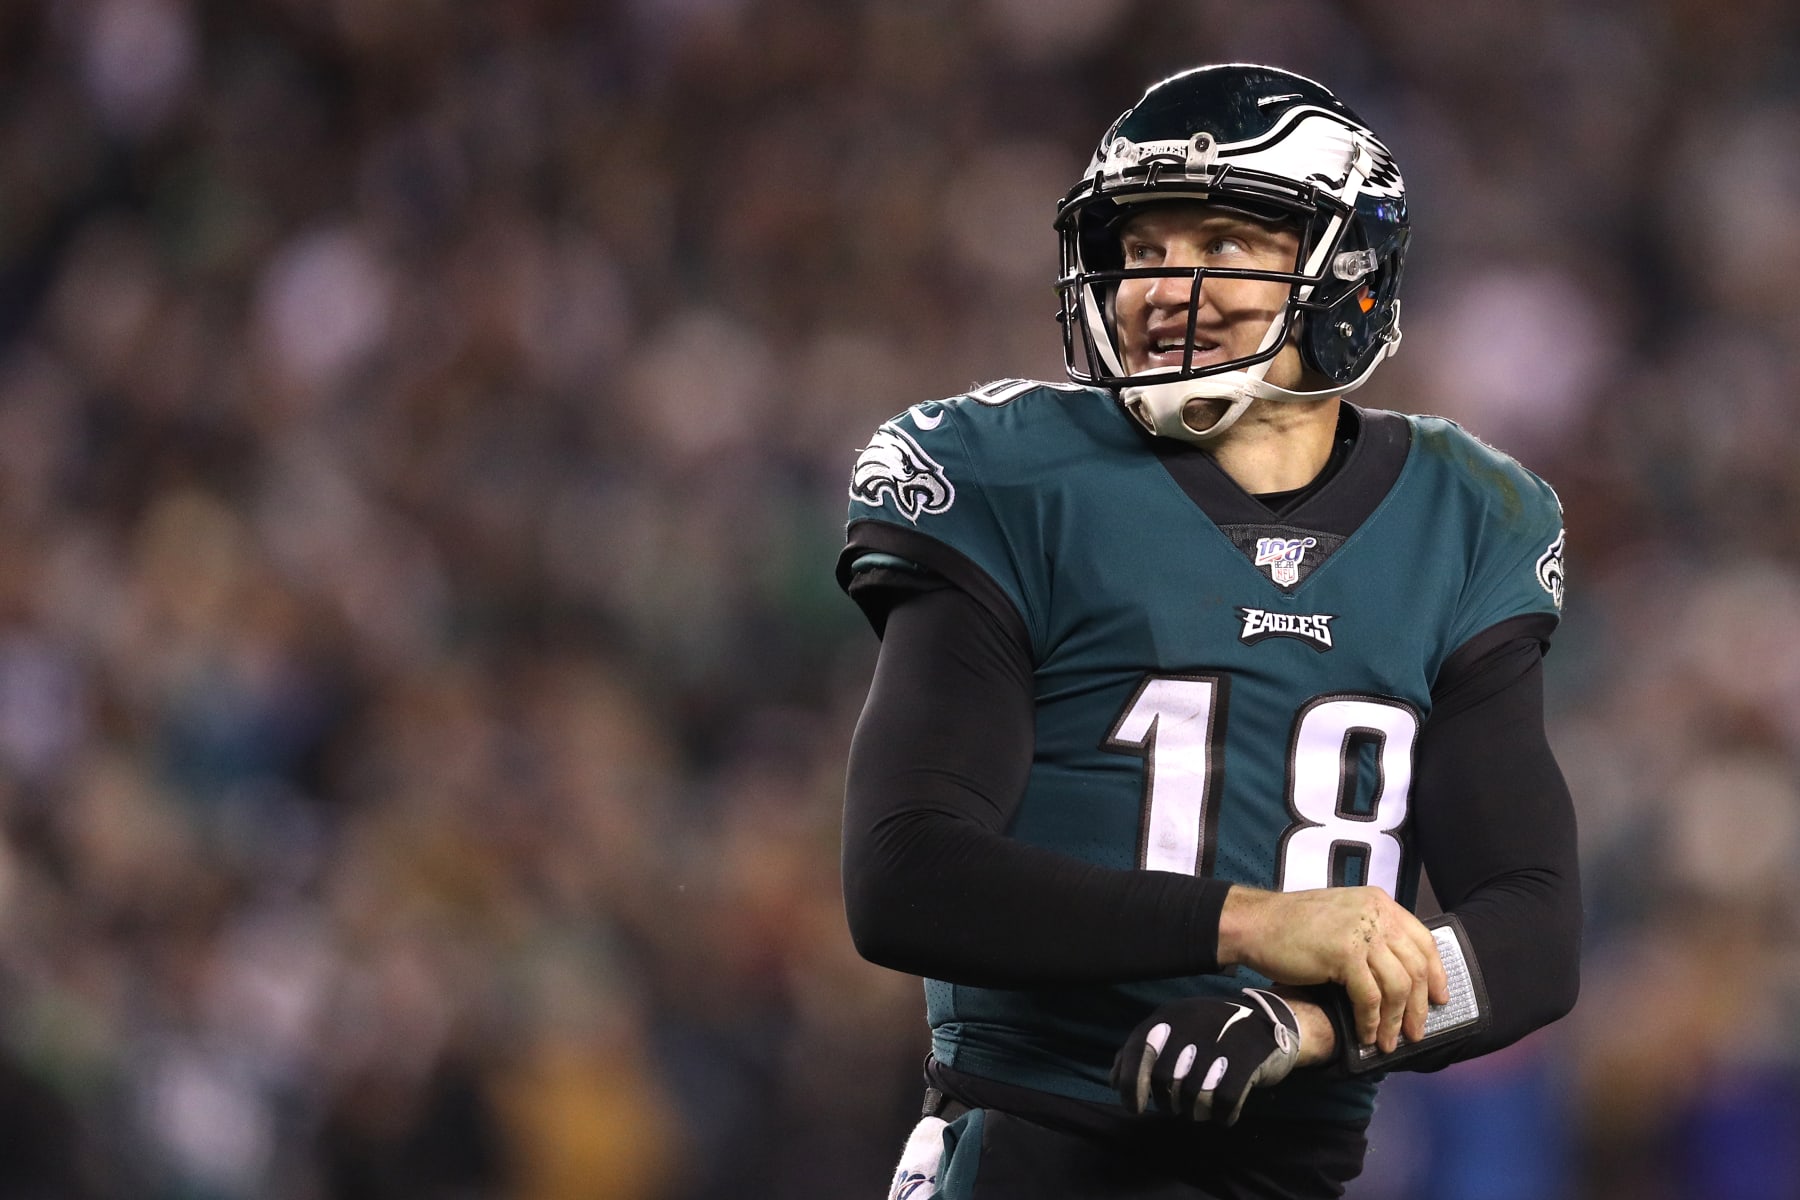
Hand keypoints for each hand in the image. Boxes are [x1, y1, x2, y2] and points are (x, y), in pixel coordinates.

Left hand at [1111, 988, 1300, 1125]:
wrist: (1273, 1020)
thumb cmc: (1213, 1034)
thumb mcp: (1175, 1031)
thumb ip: (1143, 1051)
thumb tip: (1113, 1080)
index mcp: (1170, 1015)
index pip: (1137, 1051)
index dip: (1130, 1085)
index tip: (1134, 1108)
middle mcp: (1192, 1022)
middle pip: (1164, 1079)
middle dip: (1167, 1102)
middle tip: (1176, 1107)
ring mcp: (1222, 1038)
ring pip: (1193, 1094)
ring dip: (1195, 1112)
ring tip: (1201, 1110)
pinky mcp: (1249, 1057)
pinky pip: (1225, 1101)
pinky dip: (1222, 1115)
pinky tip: (1224, 1115)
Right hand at [1217, 886, 1448, 1053]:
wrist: (1256, 923)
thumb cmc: (1293, 925)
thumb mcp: (1343, 918)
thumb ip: (1371, 932)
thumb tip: (1396, 971)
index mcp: (1379, 902)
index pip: (1423, 940)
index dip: (1436, 974)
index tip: (1439, 1000)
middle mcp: (1376, 913)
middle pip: (1415, 967)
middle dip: (1419, 1007)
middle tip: (1416, 1033)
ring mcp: (1362, 932)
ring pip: (1397, 985)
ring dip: (1396, 1020)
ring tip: (1390, 1042)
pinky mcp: (1345, 954)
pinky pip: (1369, 996)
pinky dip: (1372, 1020)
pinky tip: (1367, 1034)